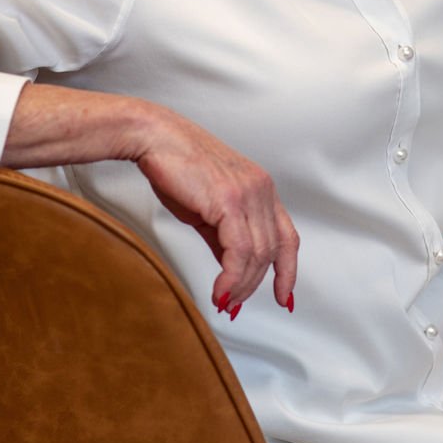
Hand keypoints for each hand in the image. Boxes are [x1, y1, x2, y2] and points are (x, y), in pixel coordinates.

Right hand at [134, 108, 298, 312]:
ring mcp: (248, 193)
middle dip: (253, 285)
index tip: (285, 297)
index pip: (287, 237)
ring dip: (240, 286)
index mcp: (261, 188)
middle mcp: (261, 189)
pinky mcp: (230, 200)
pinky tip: (220, 290)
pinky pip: (239, 251)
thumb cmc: (175, 166)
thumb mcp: (208, 208)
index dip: (288, 270)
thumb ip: (225, 237)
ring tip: (223, 301)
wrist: (154, 138)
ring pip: (257, 255)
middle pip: (272, 252)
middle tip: (233, 305)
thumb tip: (232, 269)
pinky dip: (231, 278)